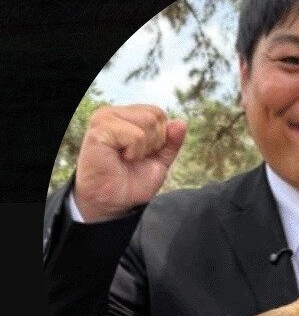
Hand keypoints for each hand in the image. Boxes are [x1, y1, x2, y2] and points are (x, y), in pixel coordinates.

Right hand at [73, 104, 186, 221]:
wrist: (114, 202)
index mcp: (125, 116)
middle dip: (154, 142)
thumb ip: (171, 142)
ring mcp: (104, 119)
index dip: (160, 137)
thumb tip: (181, 123)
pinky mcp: (99, 130)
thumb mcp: (160, 161)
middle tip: (134, 158)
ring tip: (127, 158)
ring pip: (148, 122)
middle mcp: (113, 113)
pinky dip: (134, 152)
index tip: (143, 155)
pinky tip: (120, 159)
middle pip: (155, 115)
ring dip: (144, 148)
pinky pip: (136, 135)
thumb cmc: (132, 182)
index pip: (158, 113)